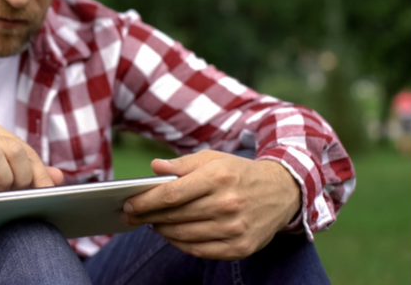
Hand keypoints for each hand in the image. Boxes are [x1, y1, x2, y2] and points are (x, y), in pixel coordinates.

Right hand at [0, 124, 63, 200]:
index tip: (45, 194)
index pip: (29, 152)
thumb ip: (30, 177)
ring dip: (1, 178)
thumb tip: (59, 177)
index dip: (39, 174)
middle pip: (16, 150)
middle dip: (21, 177)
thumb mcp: (3, 183)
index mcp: (0, 138)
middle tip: (14, 195)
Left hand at [120, 150, 299, 259]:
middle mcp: (228, 204)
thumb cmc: (239, 173)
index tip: (128, 204)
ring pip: (184, 235)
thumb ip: (181, 164)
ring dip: (161, 230)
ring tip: (151, 222)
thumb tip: (154, 168)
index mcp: (219, 177)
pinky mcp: (241, 247)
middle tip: (130, 215)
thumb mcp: (213, 159)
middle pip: (174, 215)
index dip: (144, 201)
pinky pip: (199, 250)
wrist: (283, 192)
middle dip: (147, 216)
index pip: (171, 194)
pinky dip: (180, 244)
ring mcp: (235, 229)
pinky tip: (171, 234)